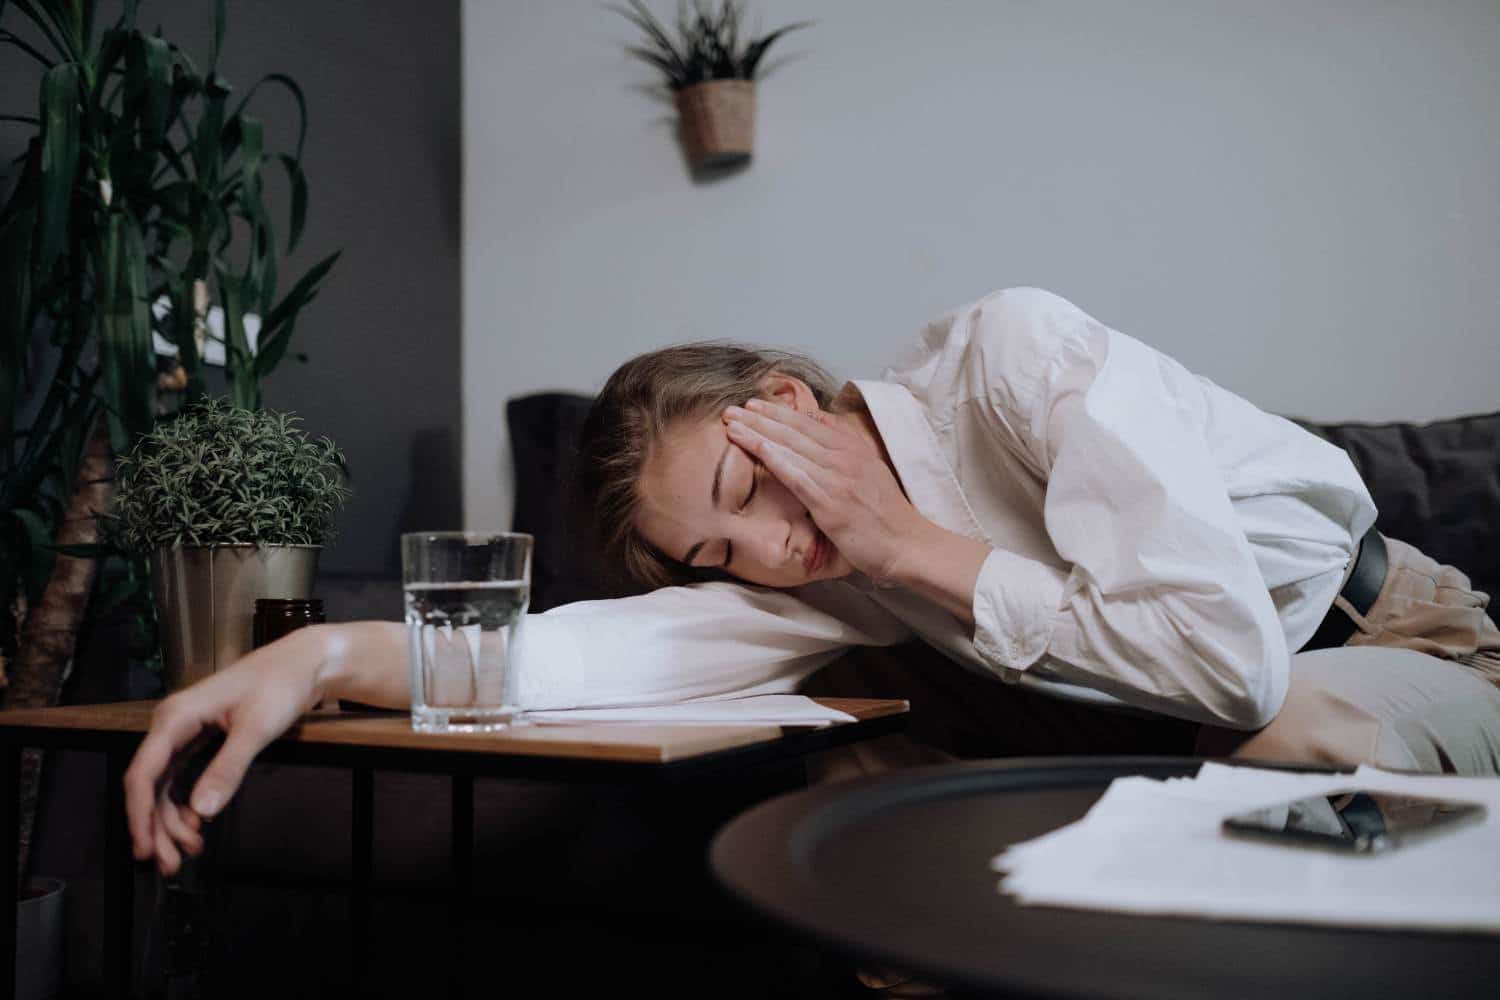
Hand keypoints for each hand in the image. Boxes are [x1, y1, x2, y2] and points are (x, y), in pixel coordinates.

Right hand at [124, 626, 329, 875]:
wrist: (302, 664)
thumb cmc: (279, 686)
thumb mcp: (256, 729)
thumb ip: (227, 769)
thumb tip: (201, 812)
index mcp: (175, 717)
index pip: (143, 773)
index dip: (139, 815)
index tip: (145, 848)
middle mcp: (172, 724)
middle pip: (151, 785)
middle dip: (157, 827)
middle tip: (172, 864)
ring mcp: (185, 732)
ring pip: (165, 786)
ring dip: (172, 821)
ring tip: (190, 850)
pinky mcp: (201, 738)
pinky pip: (182, 777)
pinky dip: (186, 804)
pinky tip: (196, 825)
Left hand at [723, 397, 926, 582]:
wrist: (907, 544)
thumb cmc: (887, 515)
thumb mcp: (870, 472)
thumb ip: (846, 451)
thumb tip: (822, 430)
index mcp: (854, 448)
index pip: (810, 422)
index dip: (779, 411)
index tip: (754, 404)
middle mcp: (845, 457)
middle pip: (795, 429)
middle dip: (760, 416)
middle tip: (732, 408)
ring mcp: (838, 478)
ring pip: (791, 447)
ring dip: (758, 432)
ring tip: (731, 423)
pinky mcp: (830, 503)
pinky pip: (796, 475)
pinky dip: (773, 457)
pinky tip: (753, 446)